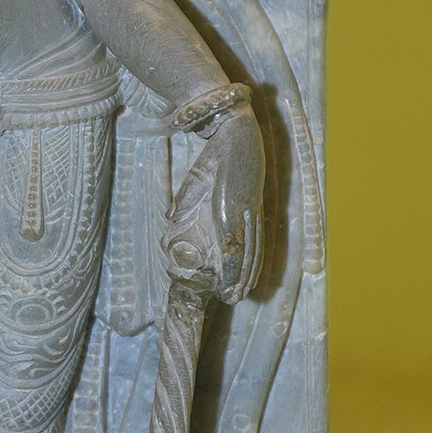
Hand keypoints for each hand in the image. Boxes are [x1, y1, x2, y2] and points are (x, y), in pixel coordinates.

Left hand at [163, 103, 264, 303]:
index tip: (224, 289)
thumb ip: (184, 200)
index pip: (230, 248)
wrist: (239, 134)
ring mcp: (254, 208)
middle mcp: (243, 212)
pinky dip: (258, 254)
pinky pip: (260, 236)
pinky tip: (255, 266)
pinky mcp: (258, 205)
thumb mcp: (194, 178)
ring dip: (250, 271)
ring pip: (255, 247)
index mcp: (226, 207)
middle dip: (240, 279)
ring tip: (244, 291)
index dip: (229, 272)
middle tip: (232, 299)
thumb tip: (171, 218)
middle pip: (245, 253)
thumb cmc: (213, 157)